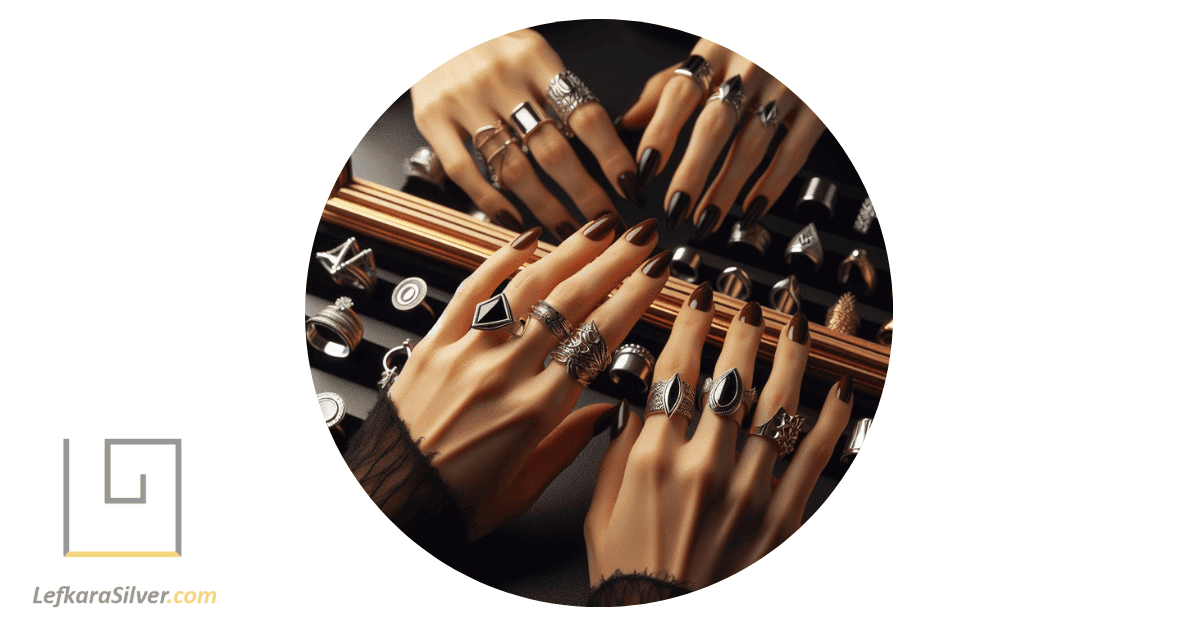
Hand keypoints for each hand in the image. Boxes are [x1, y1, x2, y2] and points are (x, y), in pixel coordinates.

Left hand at [377, 216, 668, 538]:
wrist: (390, 504)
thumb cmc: (454, 502)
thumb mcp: (525, 488)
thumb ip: (570, 445)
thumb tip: (608, 414)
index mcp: (535, 411)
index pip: (598, 339)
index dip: (634, 300)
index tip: (656, 279)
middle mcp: (504, 374)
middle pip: (572, 302)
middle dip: (615, 263)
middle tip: (643, 239)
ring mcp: (467, 353)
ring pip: (528, 286)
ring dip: (569, 251)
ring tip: (600, 228)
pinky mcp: (434, 344)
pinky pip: (471, 291)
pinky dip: (500, 259)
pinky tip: (527, 239)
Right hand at [411, 29, 639, 240]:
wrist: (425, 24)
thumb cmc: (486, 43)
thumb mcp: (529, 50)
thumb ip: (557, 90)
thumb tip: (603, 140)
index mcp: (534, 56)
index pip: (585, 115)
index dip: (612, 156)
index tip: (630, 185)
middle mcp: (500, 77)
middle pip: (554, 150)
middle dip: (586, 194)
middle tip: (605, 221)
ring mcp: (463, 99)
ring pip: (513, 168)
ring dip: (546, 208)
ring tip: (568, 231)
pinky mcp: (431, 118)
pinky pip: (465, 171)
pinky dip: (491, 201)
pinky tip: (514, 220)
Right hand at [584, 288, 852, 589]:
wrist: (664, 622)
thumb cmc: (630, 573)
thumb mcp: (603, 511)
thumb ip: (618, 453)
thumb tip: (634, 405)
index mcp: (654, 461)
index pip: (676, 372)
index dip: (689, 326)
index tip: (697, 297)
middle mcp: (703, 468)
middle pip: (730, 379)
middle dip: (740, 331)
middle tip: (747, 302)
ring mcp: (748, 491)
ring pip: (776, 407)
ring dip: (787, 358)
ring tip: (793, 326)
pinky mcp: (782, 517)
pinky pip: (814, 456)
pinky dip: (830, 418)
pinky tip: (837, 390)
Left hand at [618, 39, 826, 237]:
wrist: (813, 23)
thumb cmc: (754, 43)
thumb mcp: (709, 51)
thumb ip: (669, 86)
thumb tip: (628, 120)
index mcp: (716, 48)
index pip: (680, 94)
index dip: (660, 134)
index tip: (643, 171)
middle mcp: (750, 66)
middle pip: (715, 126)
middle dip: (692, 173)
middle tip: (674, 210)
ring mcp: (787, 87)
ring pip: (751, 146)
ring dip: (726, 189)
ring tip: (705, 219)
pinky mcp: (817, 107)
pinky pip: (793, 152)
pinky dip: (772, 185)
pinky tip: (751, 209)